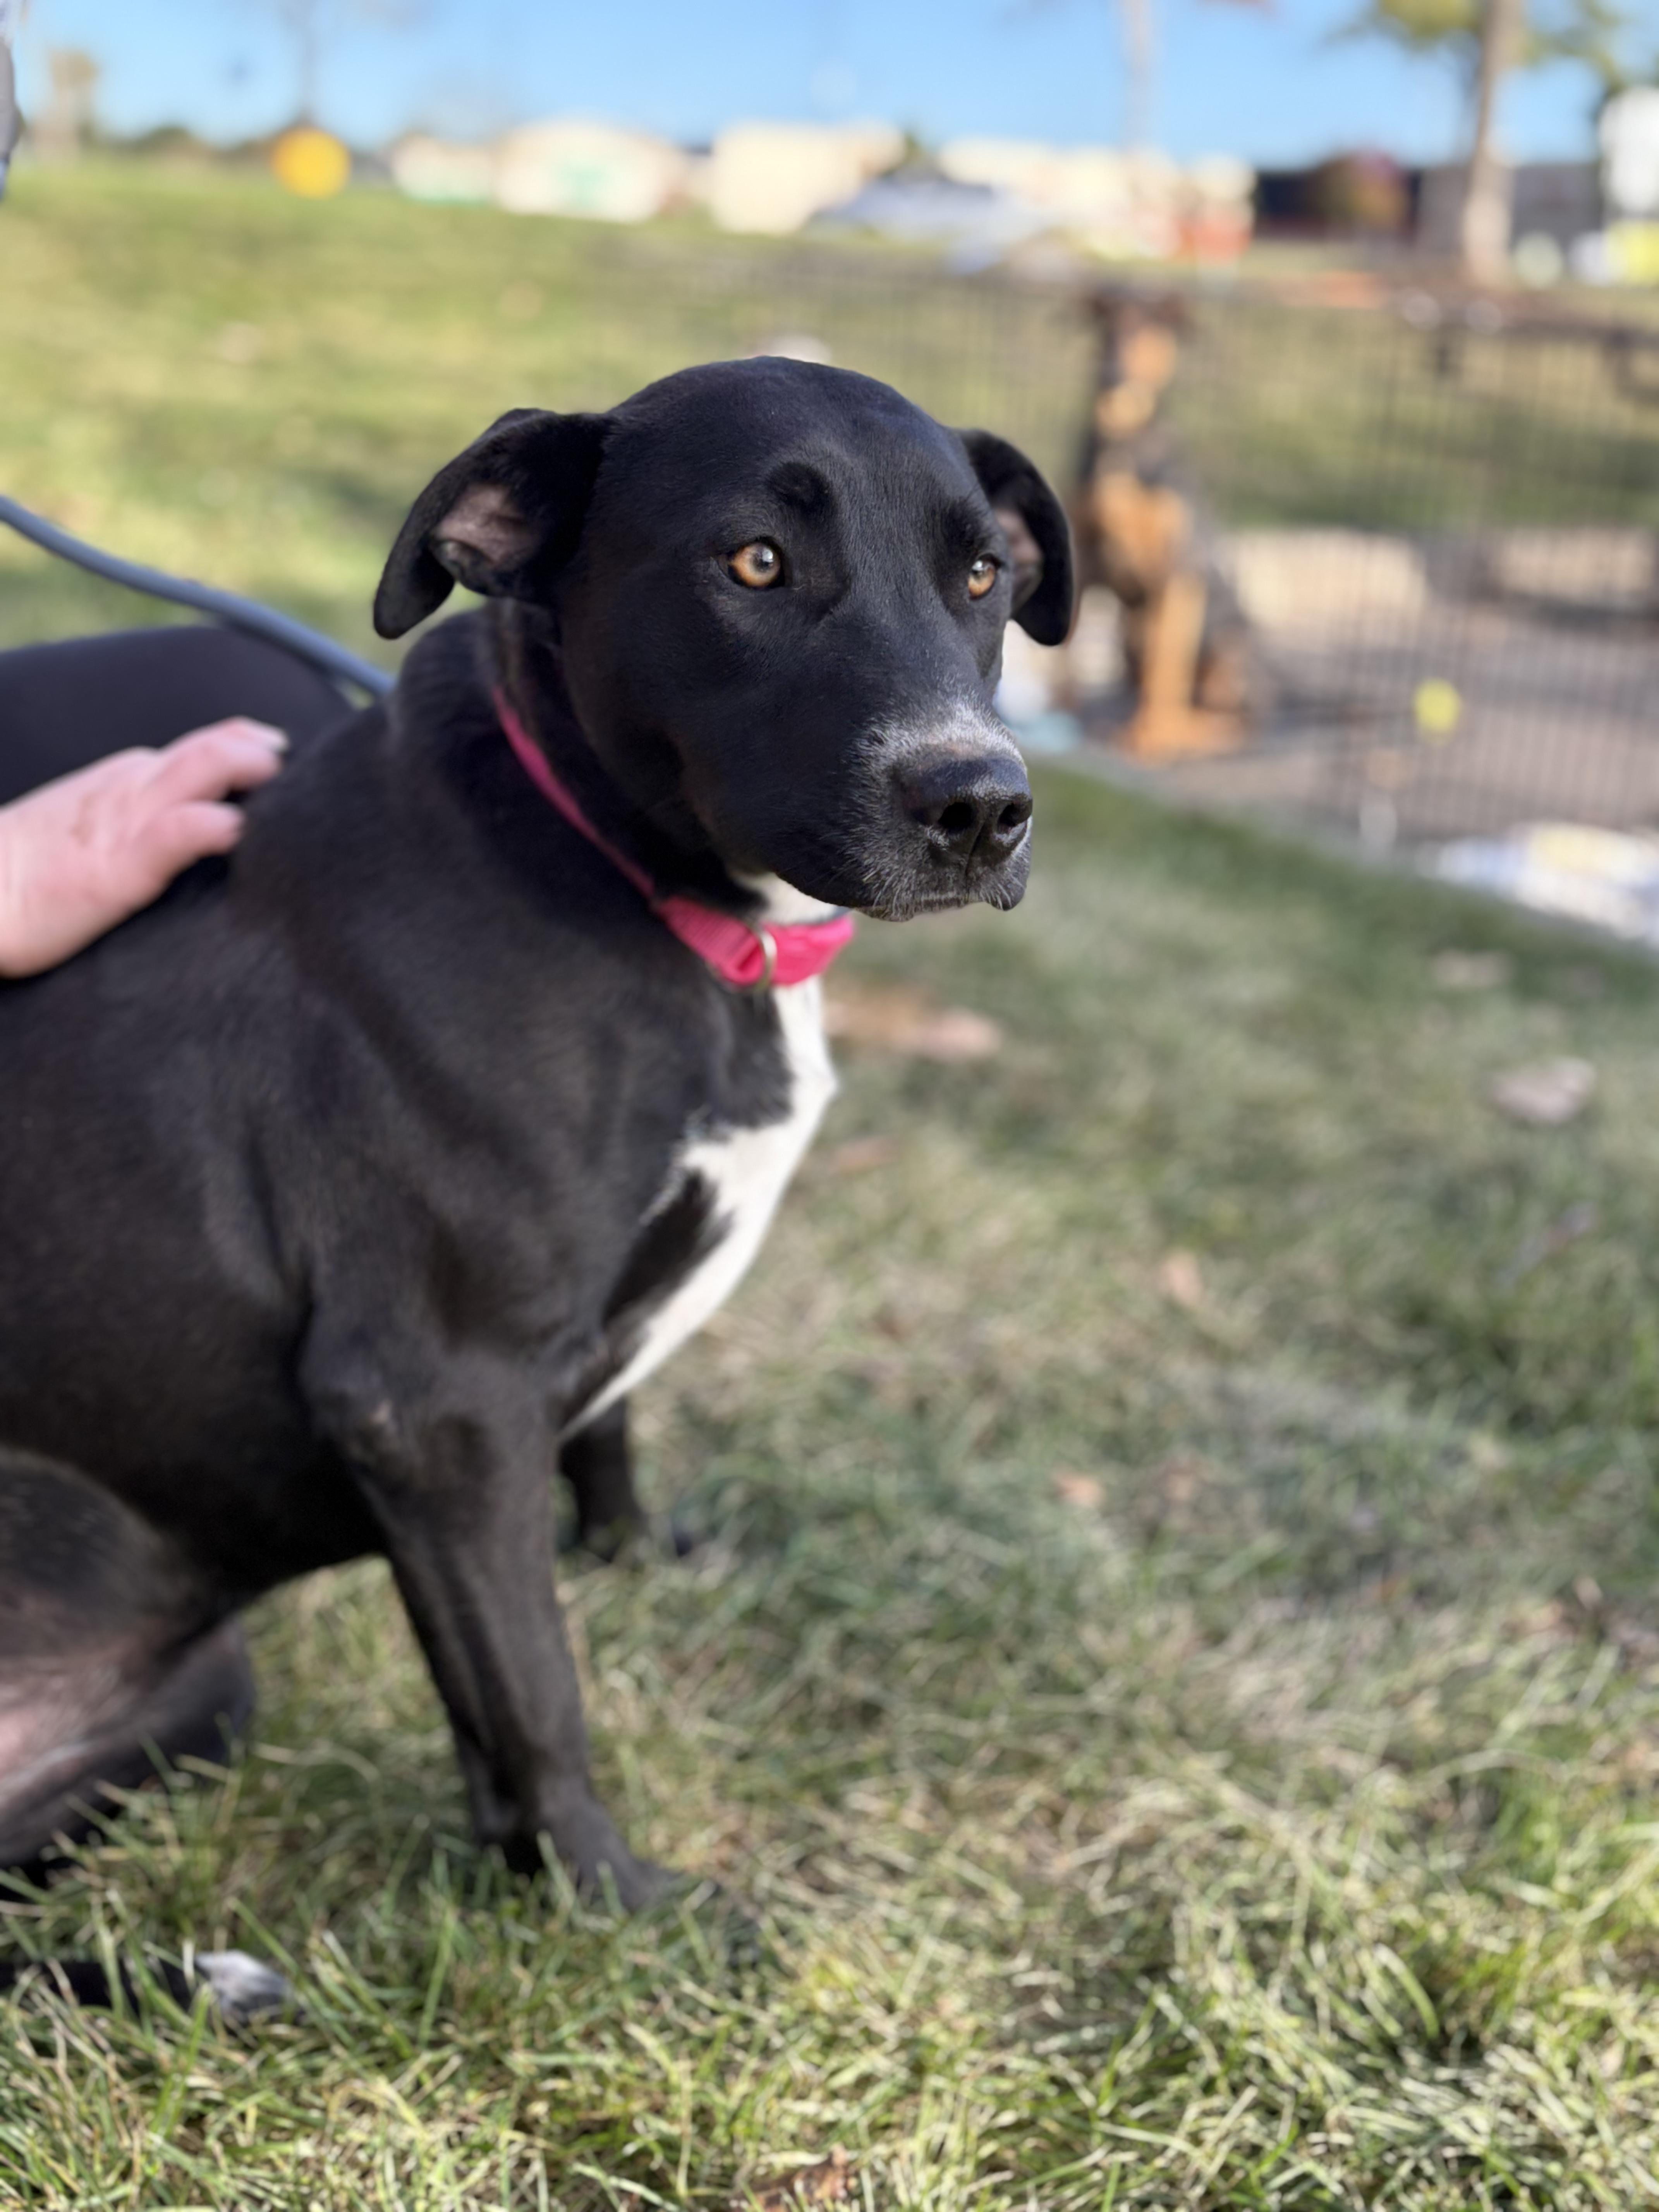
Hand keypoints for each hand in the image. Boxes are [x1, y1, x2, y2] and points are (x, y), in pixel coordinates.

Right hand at [0, 717, 286, 978]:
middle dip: (260, 749)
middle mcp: (136, 788)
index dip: (252, 744)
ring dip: (246, 767)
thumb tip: (219, 820)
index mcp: (135, 779)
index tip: (292, 761)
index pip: (206, 745)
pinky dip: (207, 825)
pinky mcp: (118, 869)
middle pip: (211, 748)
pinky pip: (171, 834)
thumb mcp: (106, 826)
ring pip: (199, 771)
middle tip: (301, 767)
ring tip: (280, 774)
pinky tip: (235, 827)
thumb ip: (156, 815)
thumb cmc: (43, 870)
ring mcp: (127, 822)